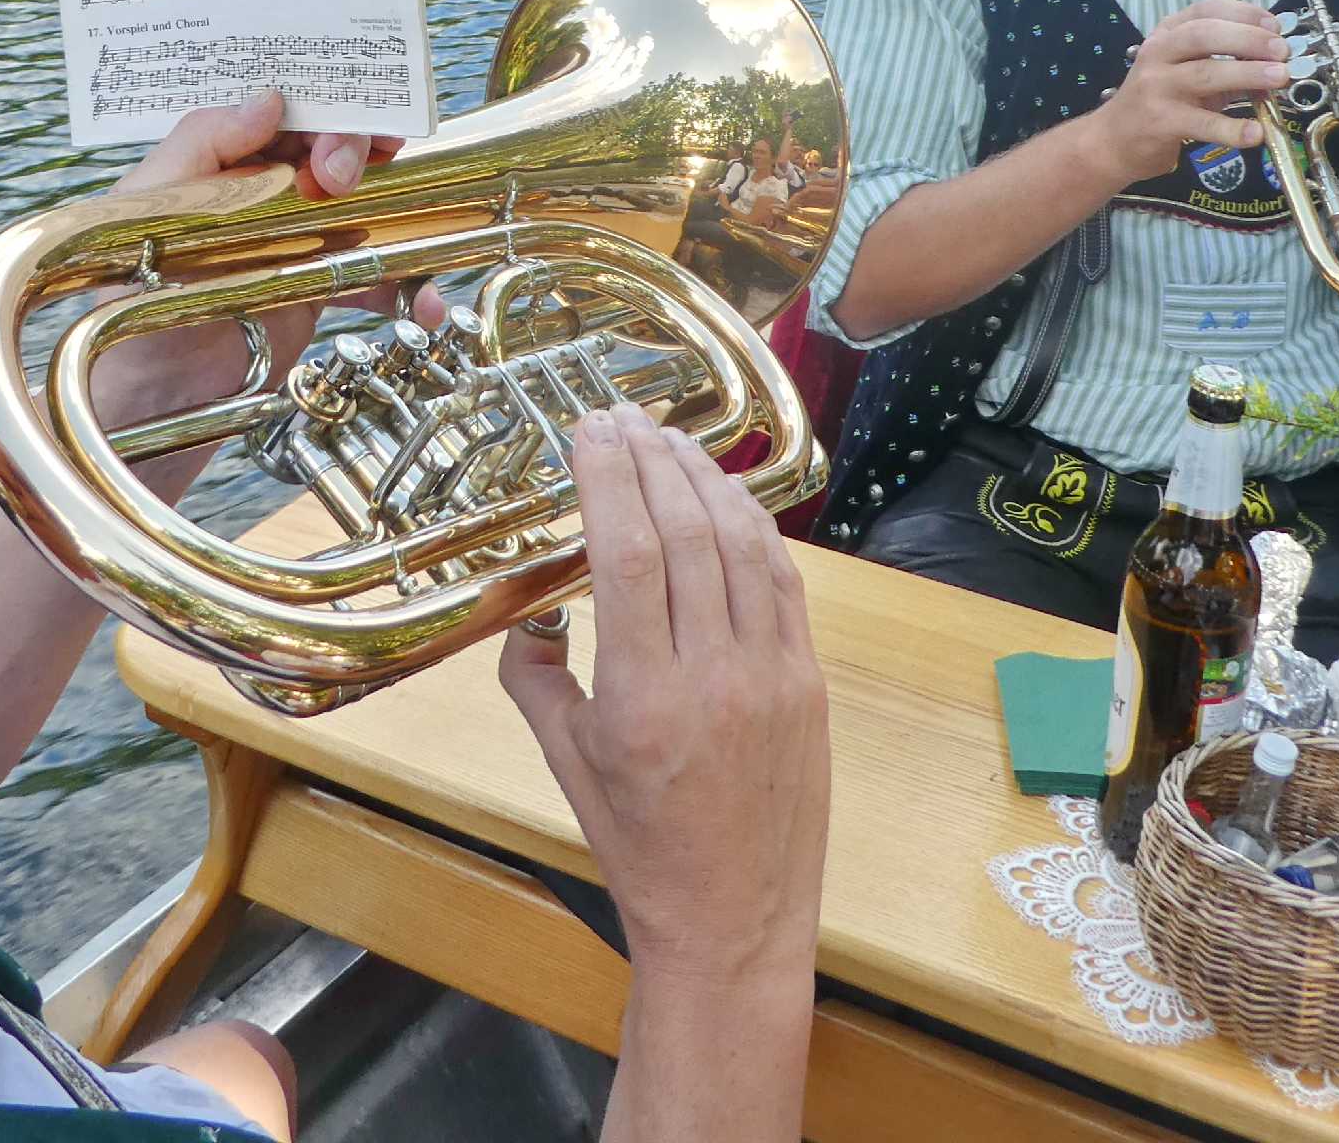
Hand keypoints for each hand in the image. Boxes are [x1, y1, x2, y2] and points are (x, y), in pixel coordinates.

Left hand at [95, 90, 391, 425]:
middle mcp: (264, 189)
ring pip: (362, 198)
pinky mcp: (321, 284)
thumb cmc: (133, 299)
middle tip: (342, 178)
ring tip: (408, 222)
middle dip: (352, 148)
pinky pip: (373, 269)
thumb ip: (201, 144)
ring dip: (396, 202)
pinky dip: (405, 281)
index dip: (318, 106)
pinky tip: (423, 297)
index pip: (282, 112)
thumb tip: (267, 100)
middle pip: (328, 146)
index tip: (337, 120)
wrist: (155, 395)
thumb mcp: (152, 205)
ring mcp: (299, 236)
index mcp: (221, 158)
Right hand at [498, 408, 829, 994]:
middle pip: (684, 532)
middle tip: (620, 417)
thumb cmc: (640, 848)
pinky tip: (726, 498)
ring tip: (668, 440)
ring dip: (703, 480)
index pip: (626, 554)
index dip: (609, 478)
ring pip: (740, 545)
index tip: (588, 431)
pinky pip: (781, 583)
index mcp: (641, 699)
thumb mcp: (565, 765)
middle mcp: (711, 677)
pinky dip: (753, 528)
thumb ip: (536, 678)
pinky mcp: (807, 683)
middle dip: (650, 461)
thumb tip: (530, 613)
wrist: (734, 920)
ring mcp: (770, 676)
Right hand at [1085, 0, 1286, 180]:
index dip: (1243, 13)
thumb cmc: (1158, 101)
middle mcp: (1158, 54)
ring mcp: (1157, 87)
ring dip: (1247, 73)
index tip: (1274, 24)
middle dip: (1247, 39)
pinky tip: (1255, 132)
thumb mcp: (1186, 71)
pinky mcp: (1160, 121)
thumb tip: (1276, 61)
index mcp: (1167, 34)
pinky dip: (1231, 128)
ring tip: (1279, 77)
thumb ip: (1225, 63)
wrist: (1113, 140)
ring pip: (1205, 73)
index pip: (1205, 10)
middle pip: (1204, 35)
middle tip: (1281, 50)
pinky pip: (1202, 123)